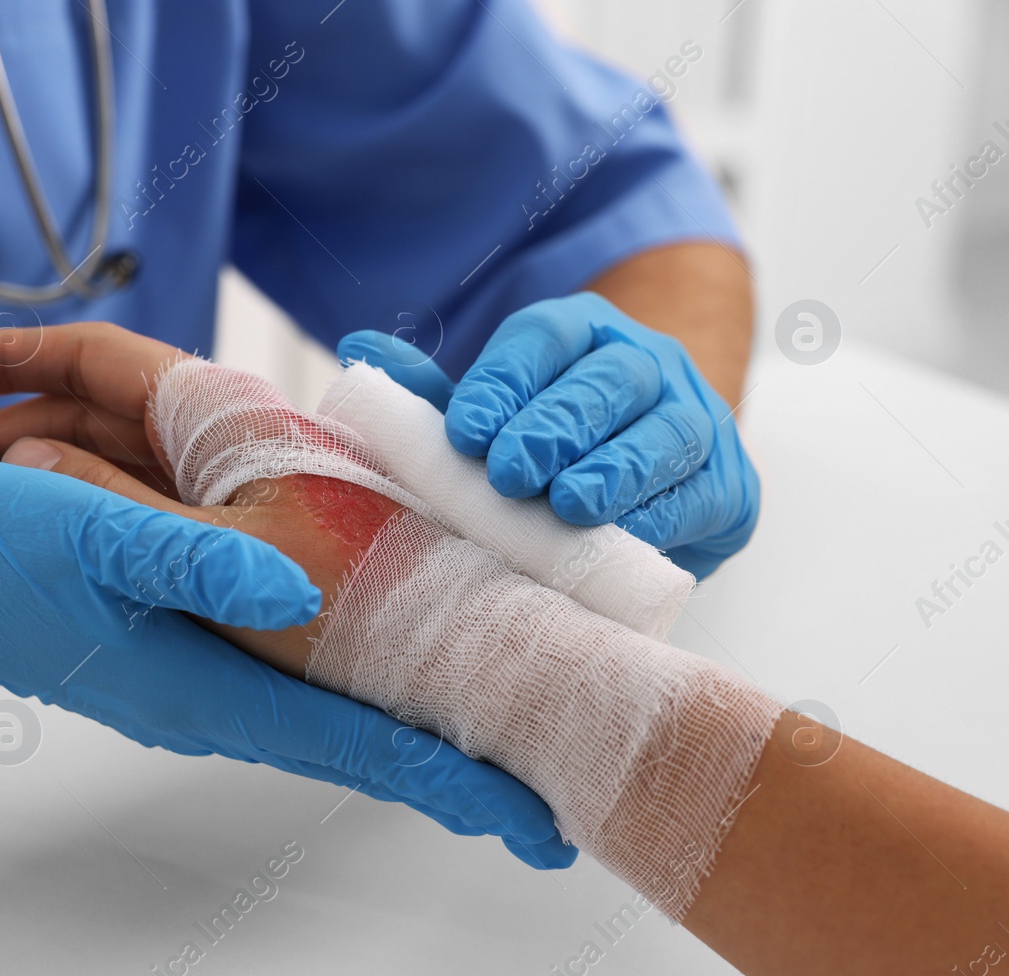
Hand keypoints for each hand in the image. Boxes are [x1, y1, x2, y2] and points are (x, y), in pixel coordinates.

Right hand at [0, 321, 574, 867]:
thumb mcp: (80, 534)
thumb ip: (189, 555)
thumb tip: (300, 583)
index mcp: (197, 679)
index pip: (349, 743)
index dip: (448, 782)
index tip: (537, 823)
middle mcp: (203, 693)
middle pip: (351, 741)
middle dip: (448, 767)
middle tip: (543, 791)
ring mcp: (182, 673)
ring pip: (320, 710)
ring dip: (402, 726)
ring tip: (487, 732)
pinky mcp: (163, 642)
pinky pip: (277, 674)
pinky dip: (343, 677)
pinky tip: (370, 657)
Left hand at [339, 292, 758, 577]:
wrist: (648, 487)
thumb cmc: (549, 450)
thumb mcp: (491, 412)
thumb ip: (431, 390)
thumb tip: (356, 344)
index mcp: (582, 332)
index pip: (545, 337)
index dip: (505, 380)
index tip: (464, 430)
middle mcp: (648, 364)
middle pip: (610, 379)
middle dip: (558, 424)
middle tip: (511, 471)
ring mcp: (698, 418)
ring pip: (667, 431)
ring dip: (617, 468)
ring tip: (569, 502)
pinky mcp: (729, 486)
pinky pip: (702, 493)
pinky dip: (664, 514)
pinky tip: (624, 531)